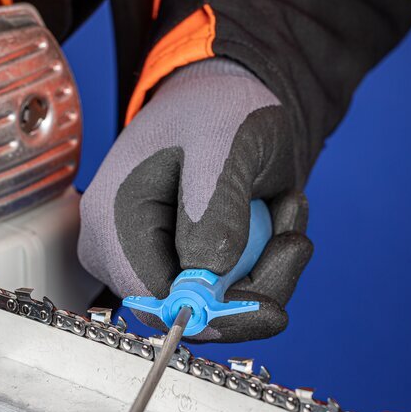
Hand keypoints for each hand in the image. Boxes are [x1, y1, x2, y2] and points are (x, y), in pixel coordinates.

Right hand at [78, 58, 312, 340]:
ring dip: (273, 268)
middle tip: (296, 240)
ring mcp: (163, 262)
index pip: (156, 301)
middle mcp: (130, 253)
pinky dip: (272, 261)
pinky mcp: (194, 267)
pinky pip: (239, 292)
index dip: (214, 314)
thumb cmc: (217, 108)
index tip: (271, 307)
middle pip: (193, 313)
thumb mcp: (222, 145)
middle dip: (256, 287)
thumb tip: (206, 280)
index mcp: (114, 223)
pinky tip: (280, 212)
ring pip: (224, 308)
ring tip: (288, 208)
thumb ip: (214, 211)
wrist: (229, 96)